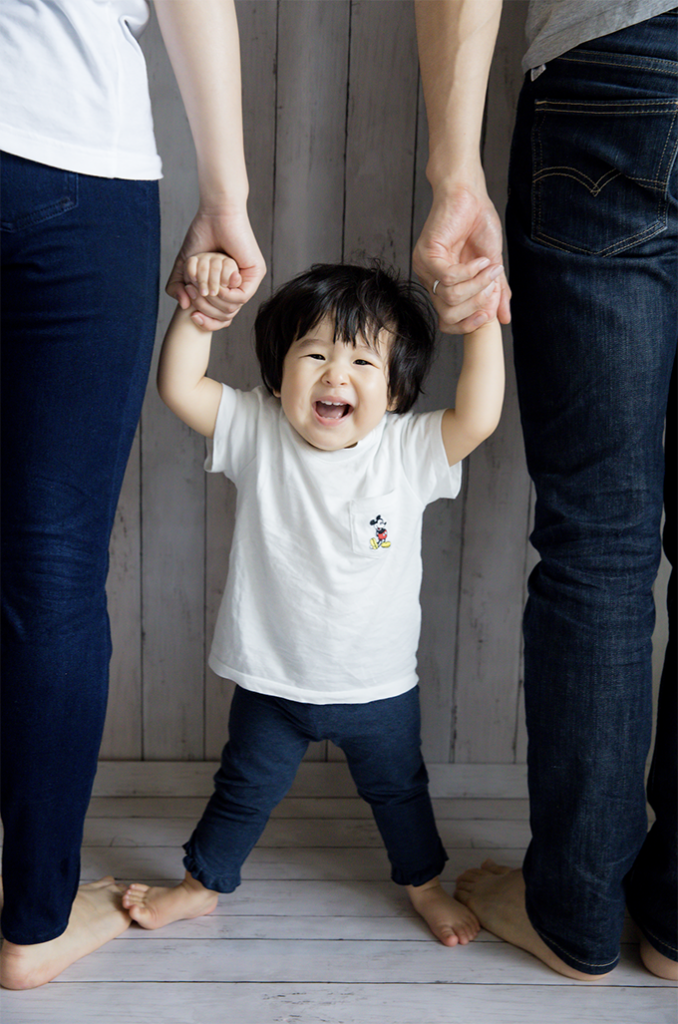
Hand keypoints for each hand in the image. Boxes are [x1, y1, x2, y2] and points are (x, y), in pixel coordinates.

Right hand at [167, 204, 265, 329]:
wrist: (215, 214)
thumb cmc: (201, 236)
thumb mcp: (185, 267)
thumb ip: (178, 287)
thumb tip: (185, 306)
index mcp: (225, 288)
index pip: (221, 318)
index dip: (207, 323)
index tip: (193, 317)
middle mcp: (238, 286)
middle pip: (226, 316)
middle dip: (207, 310)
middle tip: (196, 295)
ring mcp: (249, 280)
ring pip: (233, 308)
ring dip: (213, 300)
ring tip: (203, 287)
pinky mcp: (256, 272)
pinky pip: (241, 297)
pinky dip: (225, 294)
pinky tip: (216, 286)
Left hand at [413, 180, 510, 333]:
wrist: (470, 194)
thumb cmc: (478, 224)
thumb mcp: (493, 264)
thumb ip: (495, 292)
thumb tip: (504, 318)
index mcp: (443, 287)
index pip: (448, 322)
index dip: (468, 325)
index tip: (489, 314)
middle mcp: (430, 281)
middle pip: (449, 315)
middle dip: (476, 305)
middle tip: (492, 287)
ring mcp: (425, 269)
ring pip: (450, 297)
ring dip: (477, 284)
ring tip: (489, 267)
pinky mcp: (426, 254)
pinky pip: (448, 277)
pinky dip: (469, 271)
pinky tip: (480, 259)